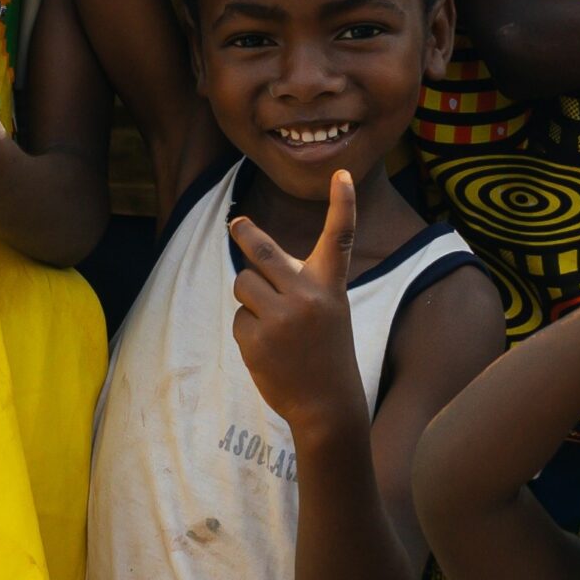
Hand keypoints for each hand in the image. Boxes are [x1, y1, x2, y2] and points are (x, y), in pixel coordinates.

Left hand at [228, 170, 367, 432]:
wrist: (327, 405)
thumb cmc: (327, 353)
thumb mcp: (329, 311)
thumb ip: (300, 284)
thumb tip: (252, 264)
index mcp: (330, 286)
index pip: (339, 237)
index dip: (342, 203)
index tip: (341, 174)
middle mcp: (307, 296)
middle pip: (263, 252)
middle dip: (245, 234)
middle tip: (236, 224)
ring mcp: (280, 317)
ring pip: (243, 284)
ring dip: (249, 297)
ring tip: (270, 322)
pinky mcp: (257, 339)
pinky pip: (239, 318)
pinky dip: (248, 330)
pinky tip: (268, 349)